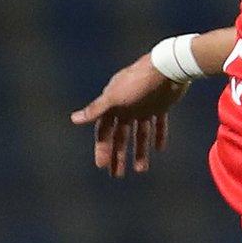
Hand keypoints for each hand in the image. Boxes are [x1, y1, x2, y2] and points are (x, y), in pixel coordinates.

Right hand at [71, 56, 188, 177]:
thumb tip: (74, 119)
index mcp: (113, 104)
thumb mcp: (115, 98)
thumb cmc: (138, 82)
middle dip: (117, 155)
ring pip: (139, 133)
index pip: (104, 130)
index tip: (102, 166)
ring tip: (140, 170)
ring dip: (139, 151)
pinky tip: (159, 150)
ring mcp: (144, 106)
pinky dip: (158, 136)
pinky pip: (158, 123)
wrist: (167, 68)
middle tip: (117, 175)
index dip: (102, 148)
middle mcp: (126, 106)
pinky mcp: (160, 105)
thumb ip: (97, 109)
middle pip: (120, 135)